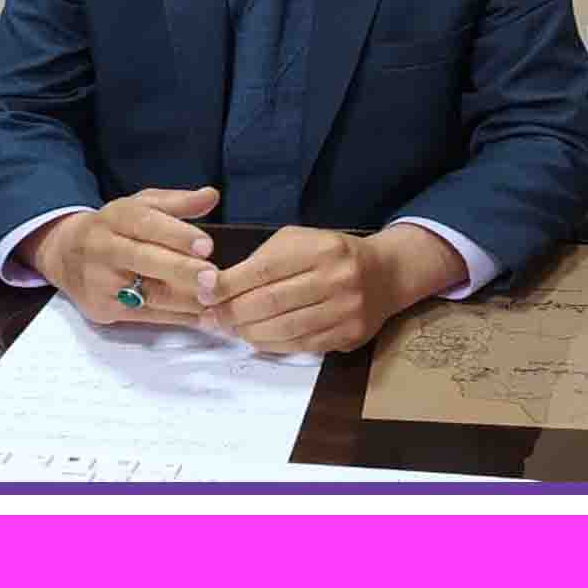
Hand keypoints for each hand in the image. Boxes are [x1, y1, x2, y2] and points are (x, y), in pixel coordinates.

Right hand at [24, 186, 219, 325]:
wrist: (65, 256)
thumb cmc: (114, 228)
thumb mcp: (140, 206)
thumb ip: (177, 202)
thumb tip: (212, 195)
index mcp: (115, 218)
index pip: (146, 224)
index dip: (177, 235)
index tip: (207, 245)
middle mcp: (105, 249)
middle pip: (144, 260)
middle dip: (180, 270)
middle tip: (212, 277)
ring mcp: (102, 282)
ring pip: (148, 293)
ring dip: (185, 300)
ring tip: (215, 299)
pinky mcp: (105, 309)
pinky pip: (147, 315)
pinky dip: (178, 317)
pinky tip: (203, 316)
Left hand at [198, 223, 465, 353]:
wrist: (385, 274)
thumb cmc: (330, 254)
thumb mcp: (299, 241)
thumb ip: (263, 261)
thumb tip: (217, 287)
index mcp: (320, 248)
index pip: (263, 270)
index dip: (228, 284)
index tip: (203, 292)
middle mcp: (336, 278)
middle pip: (270, 303)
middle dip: (232, 313)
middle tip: (210, 317)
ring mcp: (345, 310)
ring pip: (283, 329)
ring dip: (248, 332)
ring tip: (230, 329)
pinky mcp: (348, 335)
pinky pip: (300, 345)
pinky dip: (271, 344)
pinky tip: (256, 338)